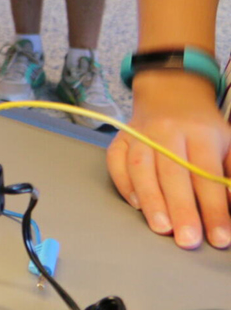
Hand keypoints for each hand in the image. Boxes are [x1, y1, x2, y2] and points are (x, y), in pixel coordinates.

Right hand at [106, 73, 230, 249]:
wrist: (171, 93)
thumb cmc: (204, 128)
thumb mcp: (228, 144)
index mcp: (200, 132)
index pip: (206, 174)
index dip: (213, 208)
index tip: (219, 238)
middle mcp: (167, 131)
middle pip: (172, 172)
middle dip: (181, 209)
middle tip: (187, 240)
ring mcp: (139, 132)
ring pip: (141, 167)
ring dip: (151, 199)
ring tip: (161, 228)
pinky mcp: (120, 137)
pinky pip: (115, 160)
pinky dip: (123, 183)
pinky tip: (136, 205)